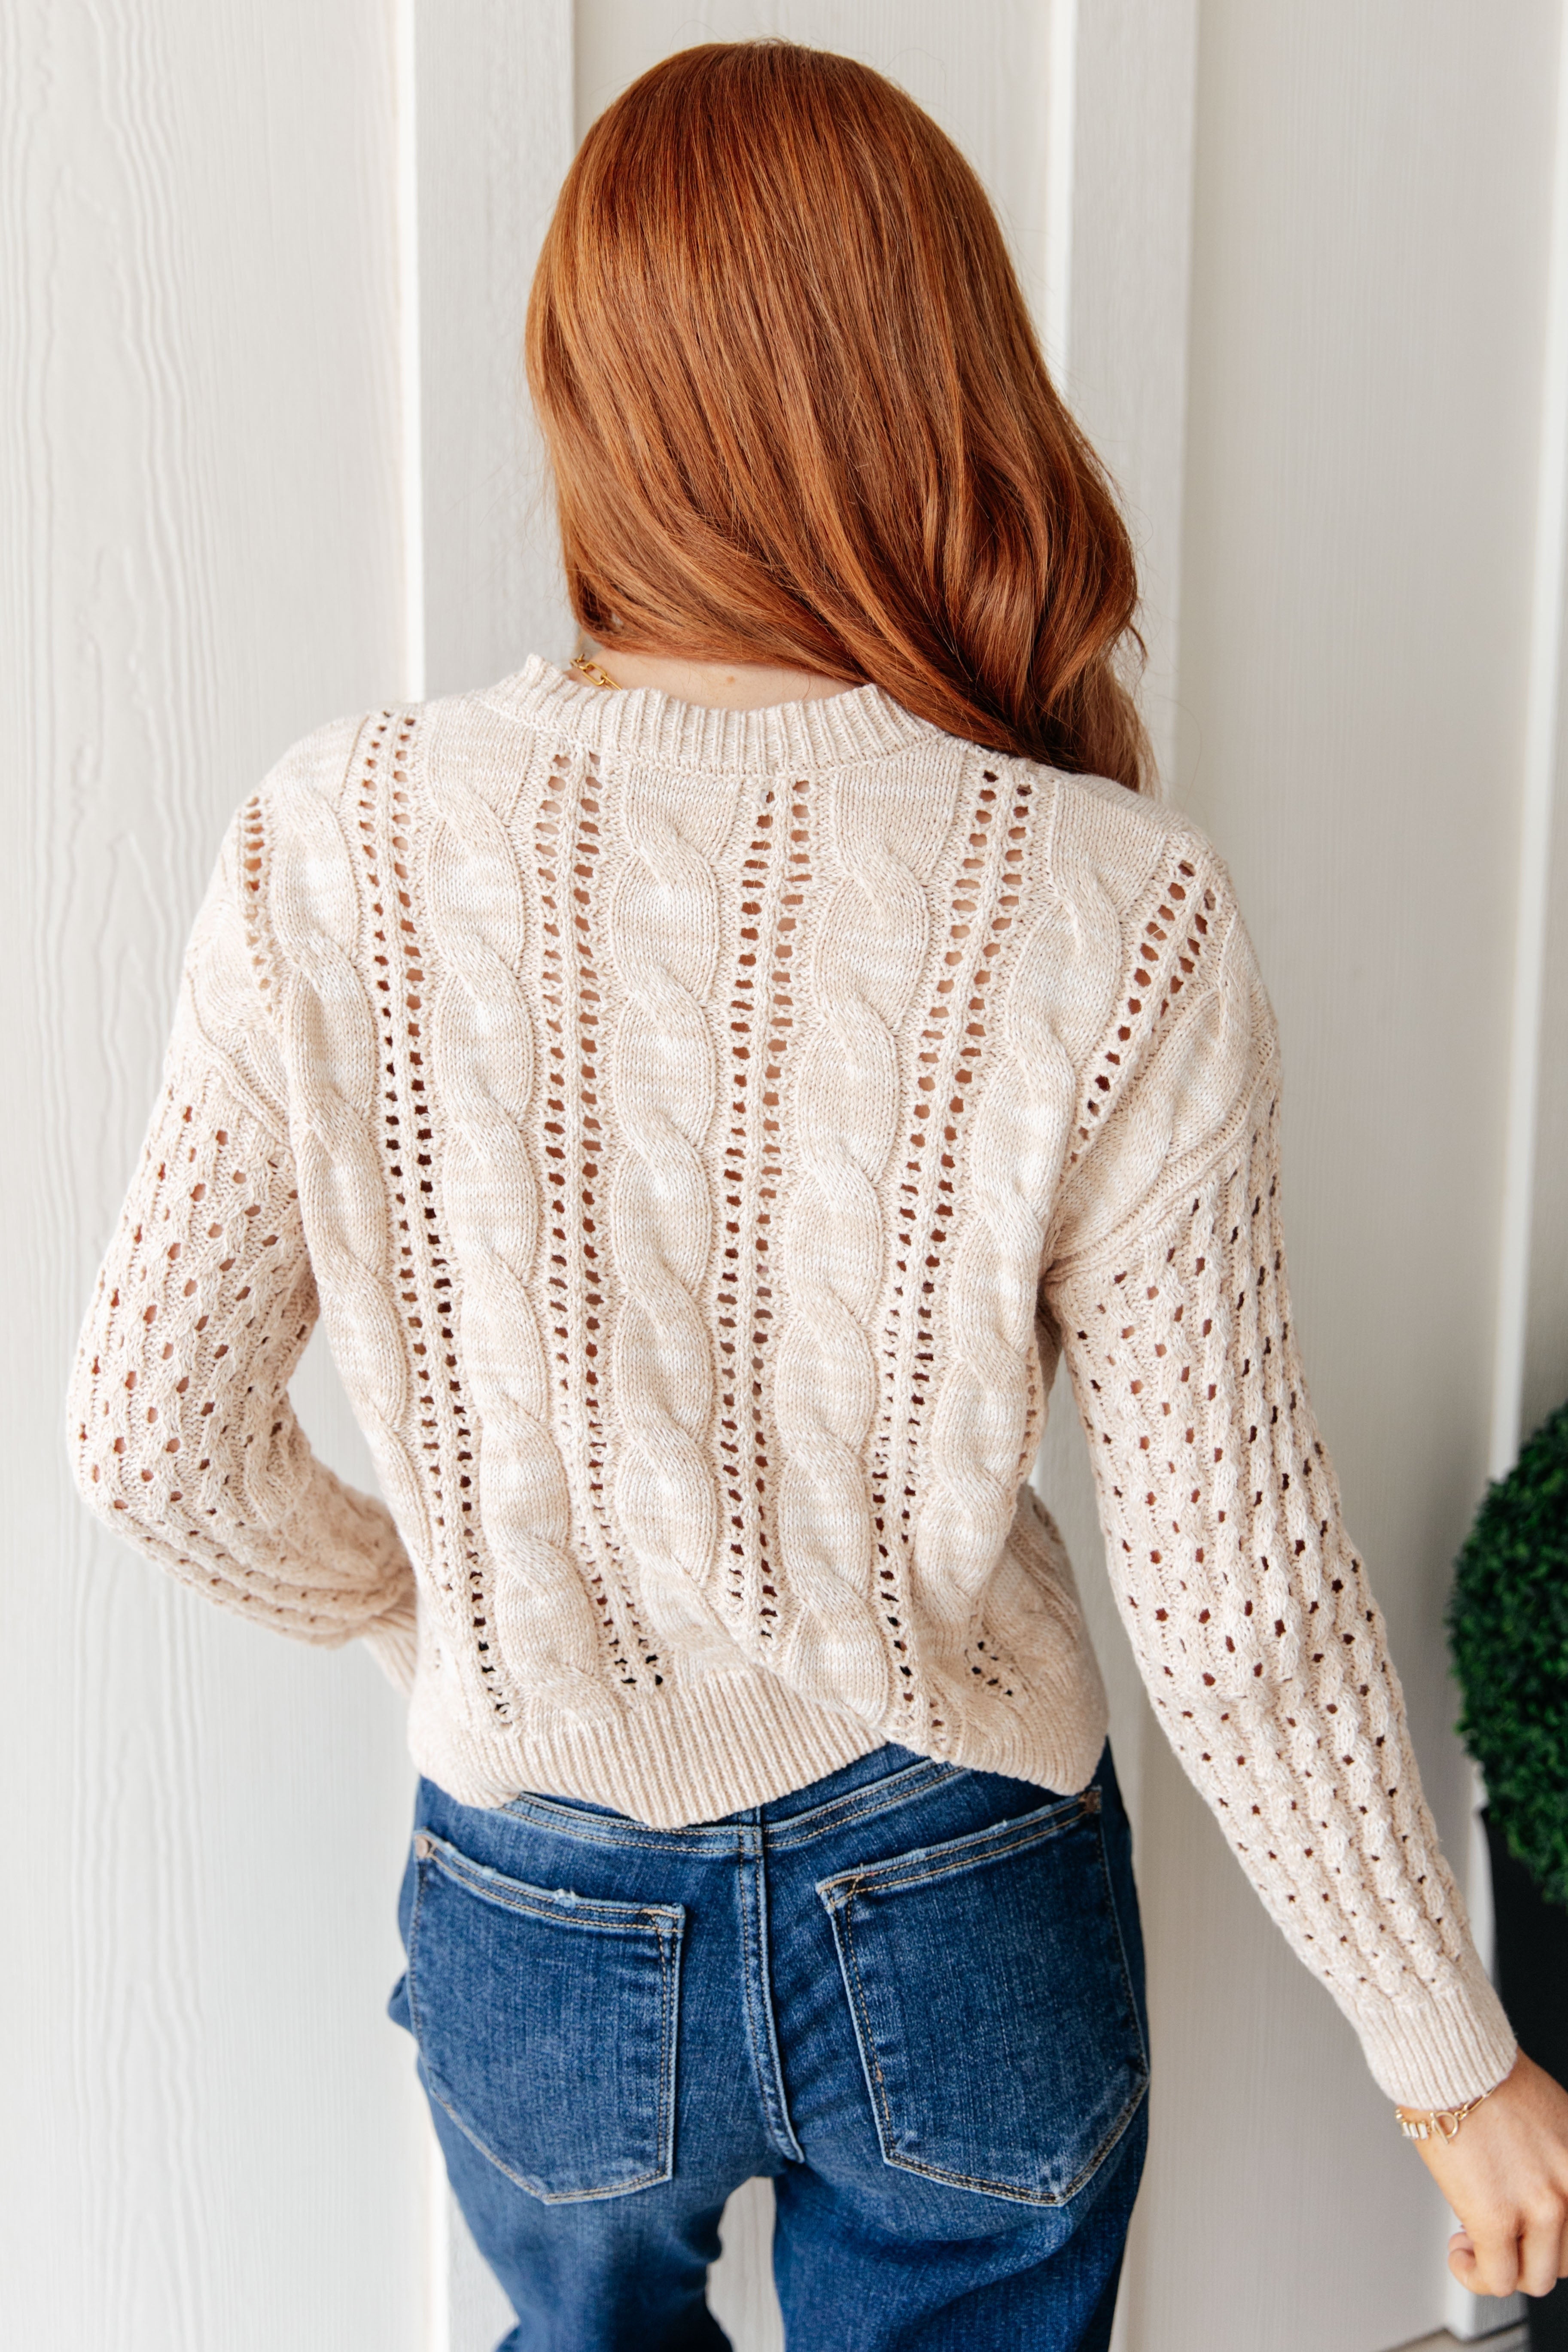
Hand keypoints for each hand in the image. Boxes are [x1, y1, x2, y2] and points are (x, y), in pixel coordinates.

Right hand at [1406, 2051, 1567, 2299]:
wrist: (1453, 2059)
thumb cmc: (1485, 2075)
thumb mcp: (1548, 2118)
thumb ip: (1553, 2160)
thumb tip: (1535, 2183)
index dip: (1553, 2236)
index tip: (1529, 2231)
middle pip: (1566, 2258)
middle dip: (1531, 2252)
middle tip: (1502, 2236)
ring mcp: (1541, 2207)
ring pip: (1537, 2278)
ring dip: (1505, 2266)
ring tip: (1475, 2243)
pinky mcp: (1498, 2219)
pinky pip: (1497, 2278)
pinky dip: (1475, 2274)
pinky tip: (1459, 2250)